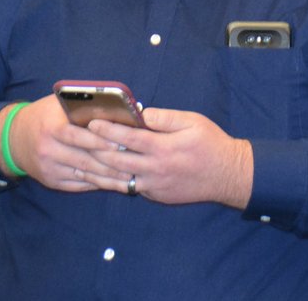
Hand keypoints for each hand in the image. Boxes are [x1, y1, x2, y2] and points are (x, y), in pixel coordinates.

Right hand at [0, 94, 131, 191]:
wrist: (14, 139)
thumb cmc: (44, 115)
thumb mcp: (58, 104)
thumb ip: (82, 104)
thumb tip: (113, 107)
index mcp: (51, 127)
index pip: (79, 136)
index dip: (101, 141)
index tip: (122, 145)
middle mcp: (49, 149)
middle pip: (85, 159)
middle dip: (111, 163)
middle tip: (134, 164)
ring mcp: (49, 168)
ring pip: (84, 174)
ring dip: (109, 178)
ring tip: (130, 177)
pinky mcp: (51, 181)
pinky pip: (78, 184)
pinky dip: (97, 184)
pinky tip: (114, 183)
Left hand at [86, 108, 252, 208]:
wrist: (227, 175)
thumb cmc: (210, 143)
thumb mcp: (192, 122)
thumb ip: (165, 117)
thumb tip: (142, 112)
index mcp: (163, 148)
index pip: (129, 138)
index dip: (108, 130)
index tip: (92, 123)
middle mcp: (155, 169)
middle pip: (117, 160)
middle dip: (96, 150)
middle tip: (79, 140)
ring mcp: (154, 186)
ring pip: (120, 178)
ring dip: (99, 170)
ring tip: (82, 160)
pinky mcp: (156, 195)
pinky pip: (131, 187)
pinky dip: (114, 181)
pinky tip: (102, 174)